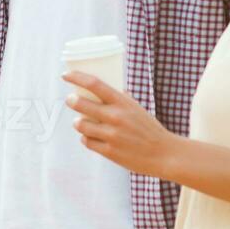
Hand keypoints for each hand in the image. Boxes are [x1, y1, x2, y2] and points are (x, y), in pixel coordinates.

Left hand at [63, 71, 180, 177]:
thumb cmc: (149, 128)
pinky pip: (87, 141)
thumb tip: (102, 89)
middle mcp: (115, 117)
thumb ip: (120, 99)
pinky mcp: (109, 151)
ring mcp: (111, 135)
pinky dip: (86, 138)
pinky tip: (90, 136)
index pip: (94, 84)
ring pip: (80, 124)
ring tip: (80, 121)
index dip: (76, 77)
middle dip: (71, 100)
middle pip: (80, 103)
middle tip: (70, 99)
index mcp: (123, 102)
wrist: (164, 154)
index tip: (66, 75)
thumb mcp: (136, 108)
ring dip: (77, 122)